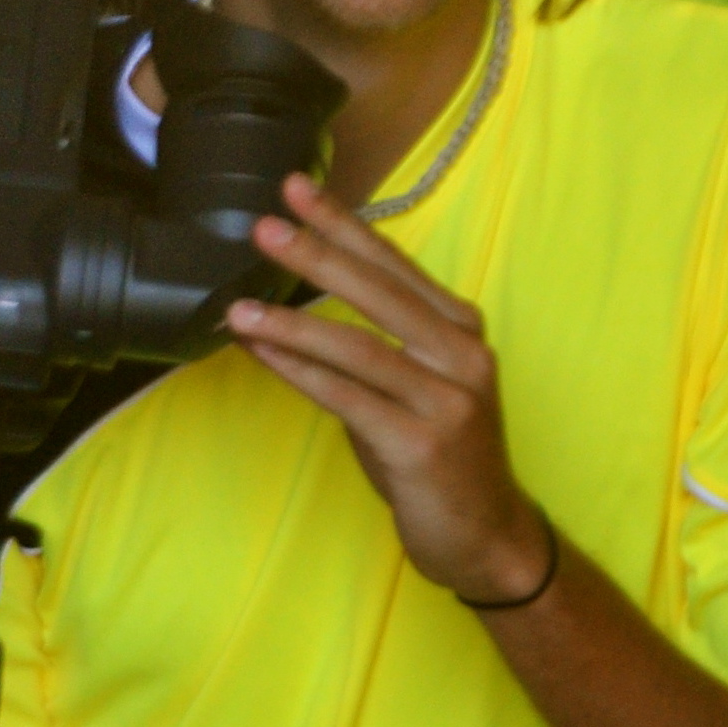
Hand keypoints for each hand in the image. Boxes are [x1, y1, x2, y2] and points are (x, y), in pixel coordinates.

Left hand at [225, 174, 550, 602]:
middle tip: (265, 225)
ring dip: (292, 323)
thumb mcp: (411, 392)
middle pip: (379, 293)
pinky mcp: (422, 443)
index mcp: (460, 330)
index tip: (297, 188)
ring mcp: (446, 399)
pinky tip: (262, 353)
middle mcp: (461, 355)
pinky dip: (299, 373)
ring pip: (358, 347)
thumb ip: (369, 353)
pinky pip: (349, 398)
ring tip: (239, 304)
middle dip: (318, 254)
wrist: (488, 539)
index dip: (344, 225)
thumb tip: (288, 321)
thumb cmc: (441, 461)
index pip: (394, 265)